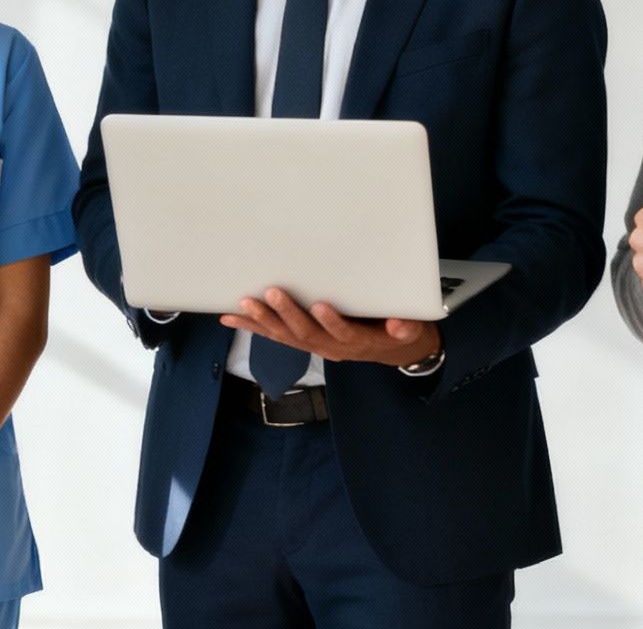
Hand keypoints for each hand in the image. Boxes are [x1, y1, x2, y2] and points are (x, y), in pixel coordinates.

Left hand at [221, 288, 439, 366]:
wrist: (393, 349)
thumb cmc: (399, 330)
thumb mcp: (411, 328)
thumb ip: (405, 327)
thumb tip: (400, 325)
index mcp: (359, 342)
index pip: (343, 333)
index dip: (332, 322)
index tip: (321, 305)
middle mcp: (333, 348)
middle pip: (307, 334)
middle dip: (287, 315)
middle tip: (270, 294)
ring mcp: (316, 347)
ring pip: (285, 337)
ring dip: (263, 322)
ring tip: (241, 307)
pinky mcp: (303, 342)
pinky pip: (276, 337)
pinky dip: (254, 327)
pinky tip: (231, 318)